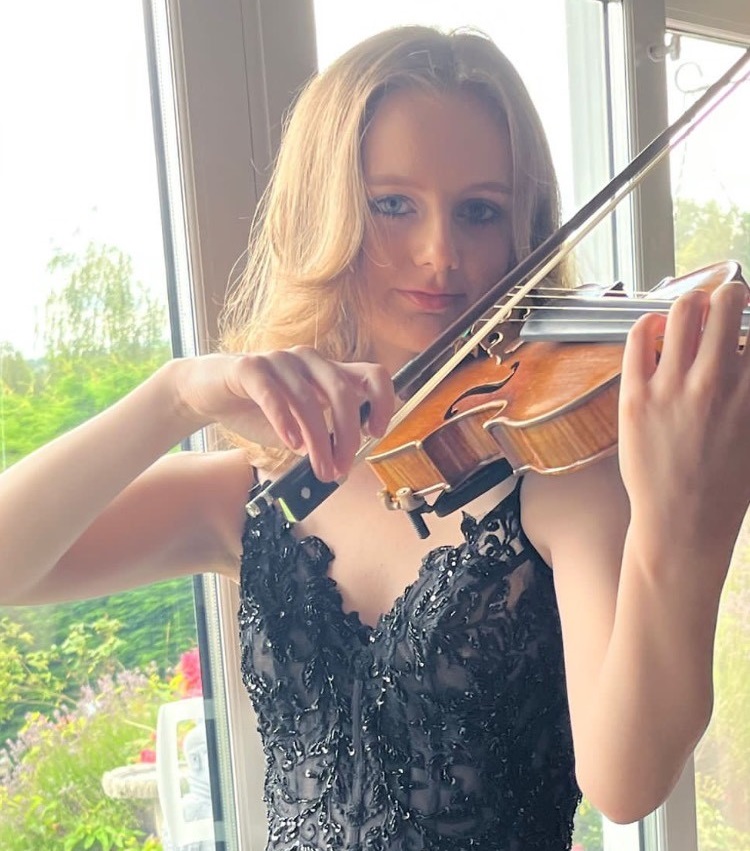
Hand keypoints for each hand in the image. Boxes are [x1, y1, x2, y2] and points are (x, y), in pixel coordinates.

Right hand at [172, 348, 394, 480]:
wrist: (208, 393)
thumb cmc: (258, 409)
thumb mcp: (299, 426)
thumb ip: (322, 437)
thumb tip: (342, 465)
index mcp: (328, 372)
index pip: (373, 375)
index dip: (383, 402)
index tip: (375, 433)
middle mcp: (309, 361)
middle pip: (344, 392)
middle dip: (348, 436)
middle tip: (341, 468)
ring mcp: (280, 360)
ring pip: (310, 399)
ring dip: (319, 441)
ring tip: (318, 468)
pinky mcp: (249, 367)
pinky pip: (273, 393)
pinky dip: (286, 422)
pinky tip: (291, 445)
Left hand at [618, 282, 749, 564]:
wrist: (684, 521)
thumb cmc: (728, 484)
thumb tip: (745, 358)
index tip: (748, 319)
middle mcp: (717, 381)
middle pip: (728, 301)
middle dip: (731, 294)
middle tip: (727, 302)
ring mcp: (673, 387)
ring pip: (683, 310)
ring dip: (691, 302)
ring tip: (691, 313)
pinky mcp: (636, 396)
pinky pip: (639, 338)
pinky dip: (649, 323)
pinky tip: (656, 329)